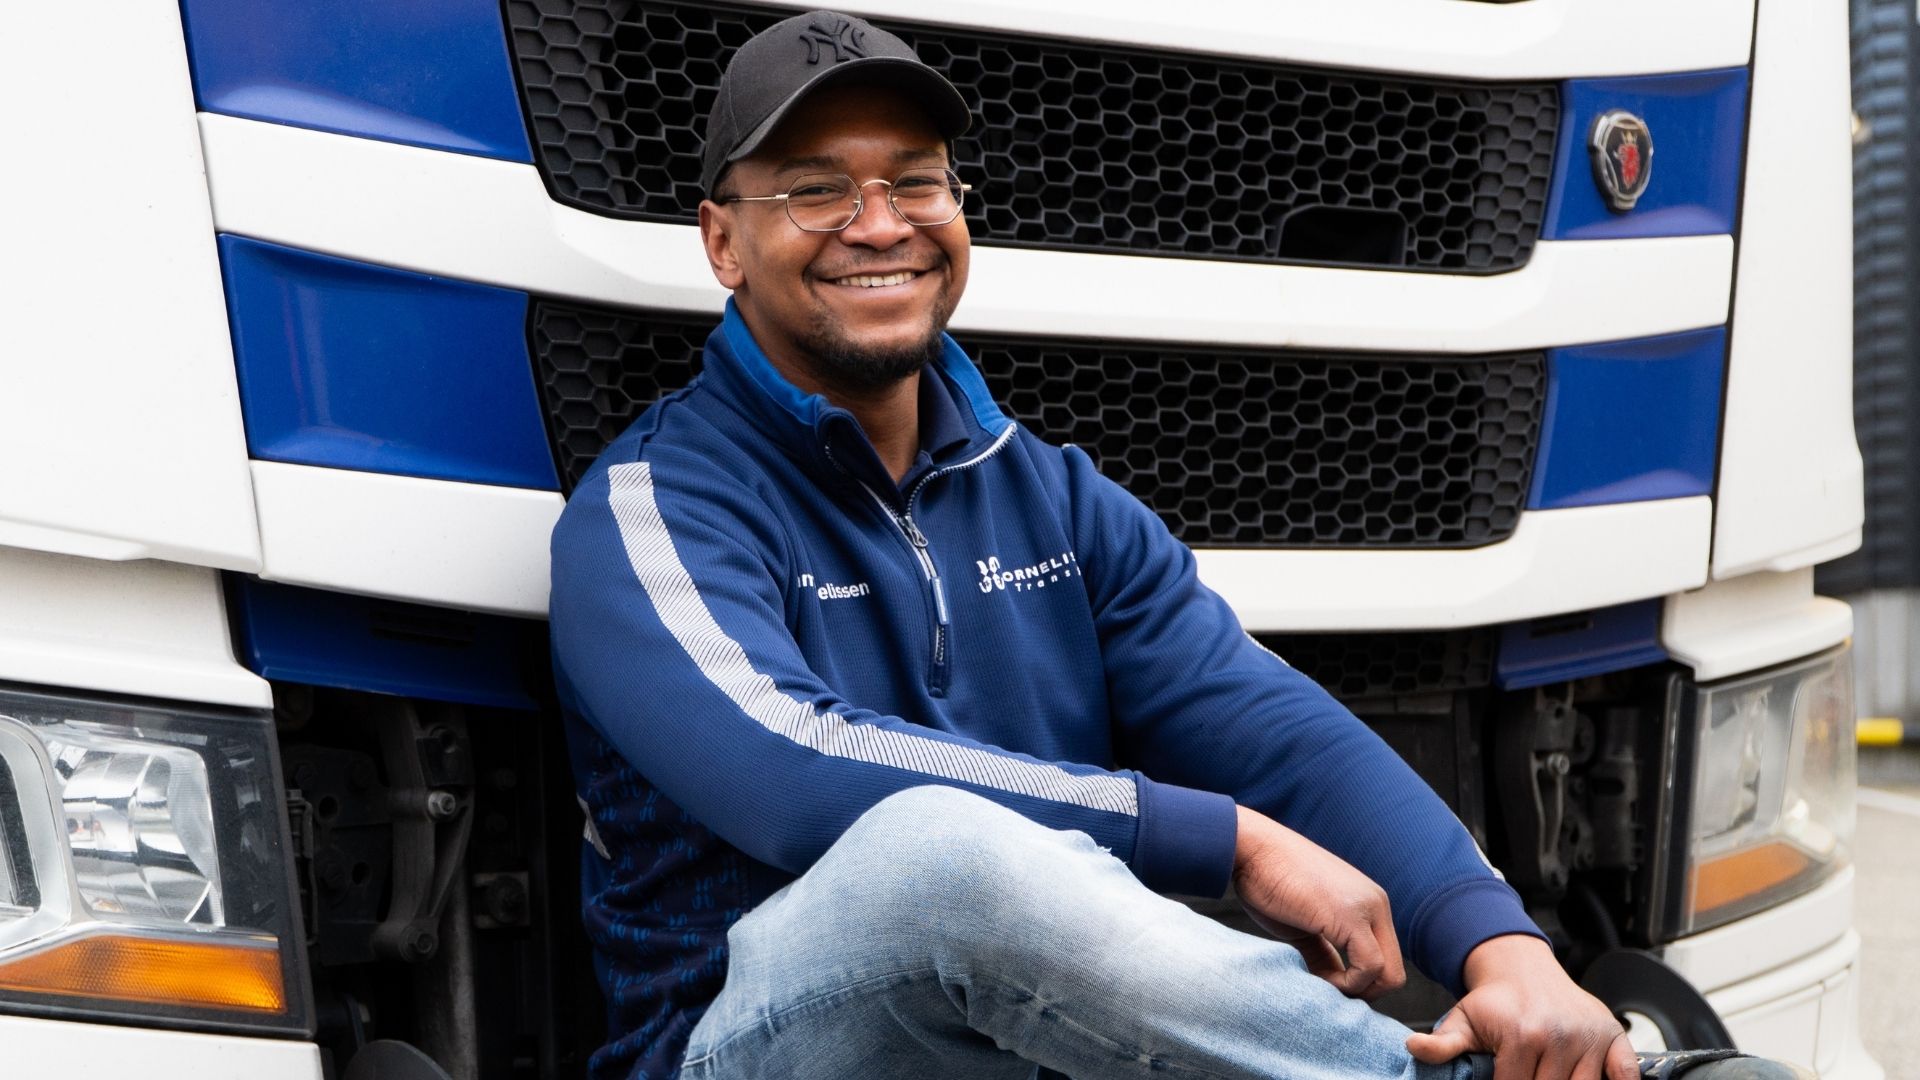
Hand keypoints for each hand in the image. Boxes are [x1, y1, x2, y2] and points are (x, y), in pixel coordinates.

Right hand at [1231, 804, 1404, 999]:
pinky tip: (1321, 978)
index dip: (1359, 984)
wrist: (1250, 849)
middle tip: (1327, 991)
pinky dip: (1349, 985)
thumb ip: (1325, 952)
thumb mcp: (1305, 923)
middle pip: (1394, 972)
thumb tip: (1332, 985)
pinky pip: (1370, 968)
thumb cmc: (1268, 881)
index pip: (1385, 960)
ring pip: (1390, 975)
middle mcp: (1376, 904)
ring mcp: (1366, 908)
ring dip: (1355, 992)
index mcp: (1368, 903)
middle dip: (1362, 993)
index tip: (1325, 983)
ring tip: (1320, 983)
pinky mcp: (1350, 916)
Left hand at [1405, 934, 1637, 1079]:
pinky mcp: (1613, 1035)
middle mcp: (1561, 1036)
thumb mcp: (1462, 1019)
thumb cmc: (1494, 1000)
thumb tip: (1414, 1048)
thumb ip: (1442, 1043)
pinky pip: (1626, 1075)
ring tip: (1546, 1074)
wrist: (1521, 968)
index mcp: (1523, 1035)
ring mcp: (1590, 1037)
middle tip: (1525, 1075)